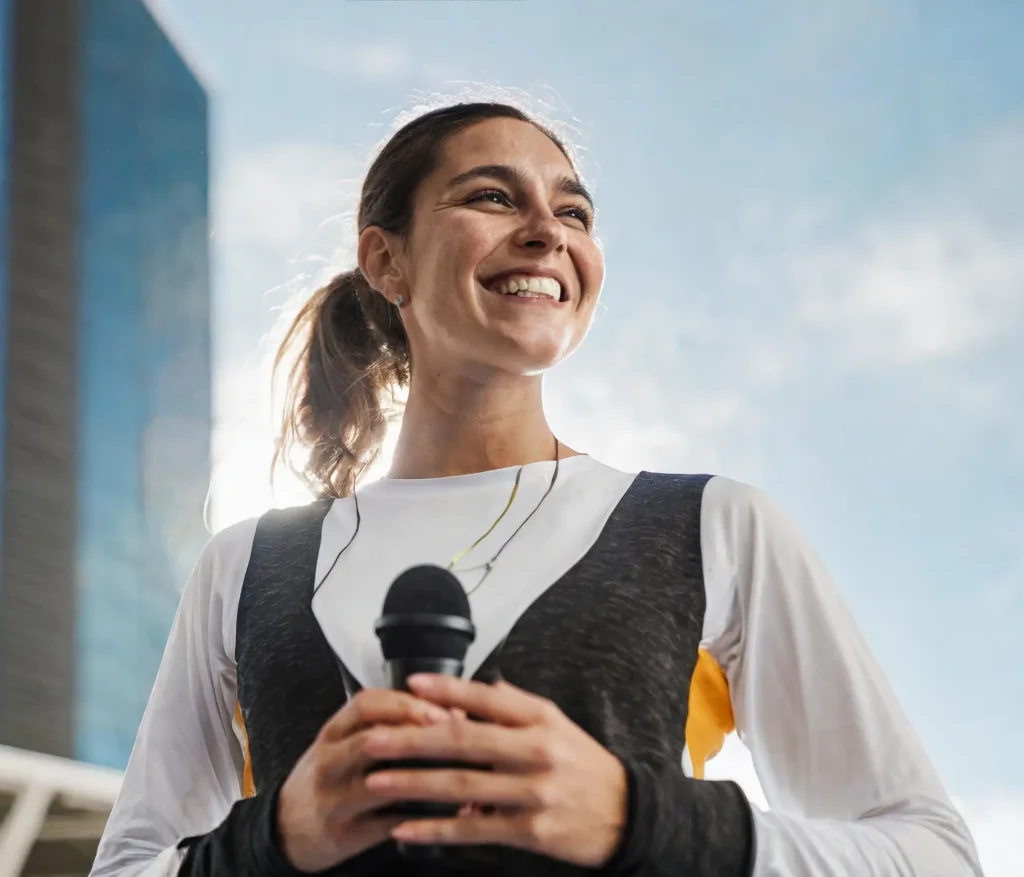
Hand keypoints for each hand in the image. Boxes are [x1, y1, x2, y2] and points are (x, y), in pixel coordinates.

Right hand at [276, 688, 449, 871]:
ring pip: (380, 783)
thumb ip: (388, 723)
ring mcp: (334, 799)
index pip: (365, 704)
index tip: (439, 707)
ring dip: (424, 777)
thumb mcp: (344, 741)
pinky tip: (447, 812)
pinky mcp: (344, 833)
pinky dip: (420, 818)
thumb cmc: (328, 776)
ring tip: (459, 774)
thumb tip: (448, 710)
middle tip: (456, 734)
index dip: (405, 703)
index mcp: (333, 732)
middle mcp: (329, 762)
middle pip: (372, 738)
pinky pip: (386, 823)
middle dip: (418, 735)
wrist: (287, 826)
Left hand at [360, 675, 628, 867]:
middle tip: (374, 738)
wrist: (624, 813)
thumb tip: (474, 687)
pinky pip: (473, 830)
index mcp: (539, 719)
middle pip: (464, 742)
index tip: (411, 686)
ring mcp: (532, 793)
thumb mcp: (556, 722)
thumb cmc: (582, 763)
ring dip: (414, 784)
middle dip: (412, 740)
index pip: (487, 698)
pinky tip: (406, 829)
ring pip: (462, 786)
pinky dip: (437, 830)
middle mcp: (535, 752)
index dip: (447, 691)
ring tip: (377, 780)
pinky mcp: (529, 831)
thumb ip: (513, 704)